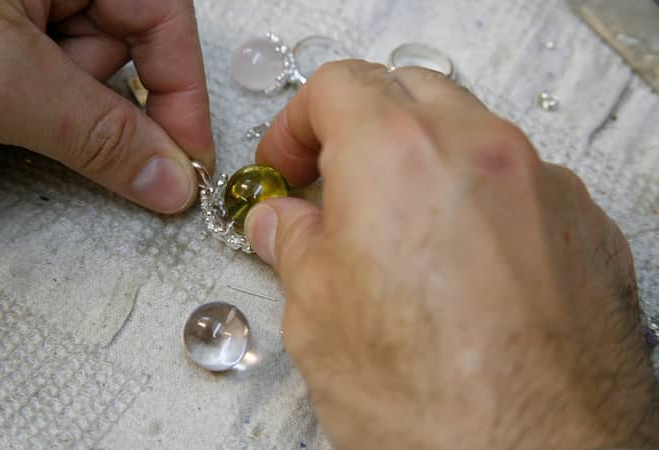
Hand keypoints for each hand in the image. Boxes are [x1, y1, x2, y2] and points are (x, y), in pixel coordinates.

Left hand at [0, 0, 212, 213]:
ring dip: (61, 111)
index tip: (187, 160)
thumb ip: (98, 133)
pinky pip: (47, 85)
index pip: (162, 15)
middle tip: (58, 127)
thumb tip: (167, 177)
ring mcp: (15, 4)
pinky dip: (35, 115)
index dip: (181, 92)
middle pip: (126, 43)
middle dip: (107, 102)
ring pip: (85, 72)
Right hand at [246, 61, 658, 448]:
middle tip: (335, 189)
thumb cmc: (434, 407)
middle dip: (361, 130)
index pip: (336, 86)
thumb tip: (283, 223)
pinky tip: (463, 269)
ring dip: (424, 165)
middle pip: (407, 92)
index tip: (286, 166)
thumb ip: (294, 247)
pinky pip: (521, 185)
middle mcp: (481, 151)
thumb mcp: (317, 319)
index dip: (296, 124)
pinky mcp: (586, 228)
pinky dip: (480, 203)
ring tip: (400, 237)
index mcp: (398, 156)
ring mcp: (544, 185)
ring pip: (469, 136)